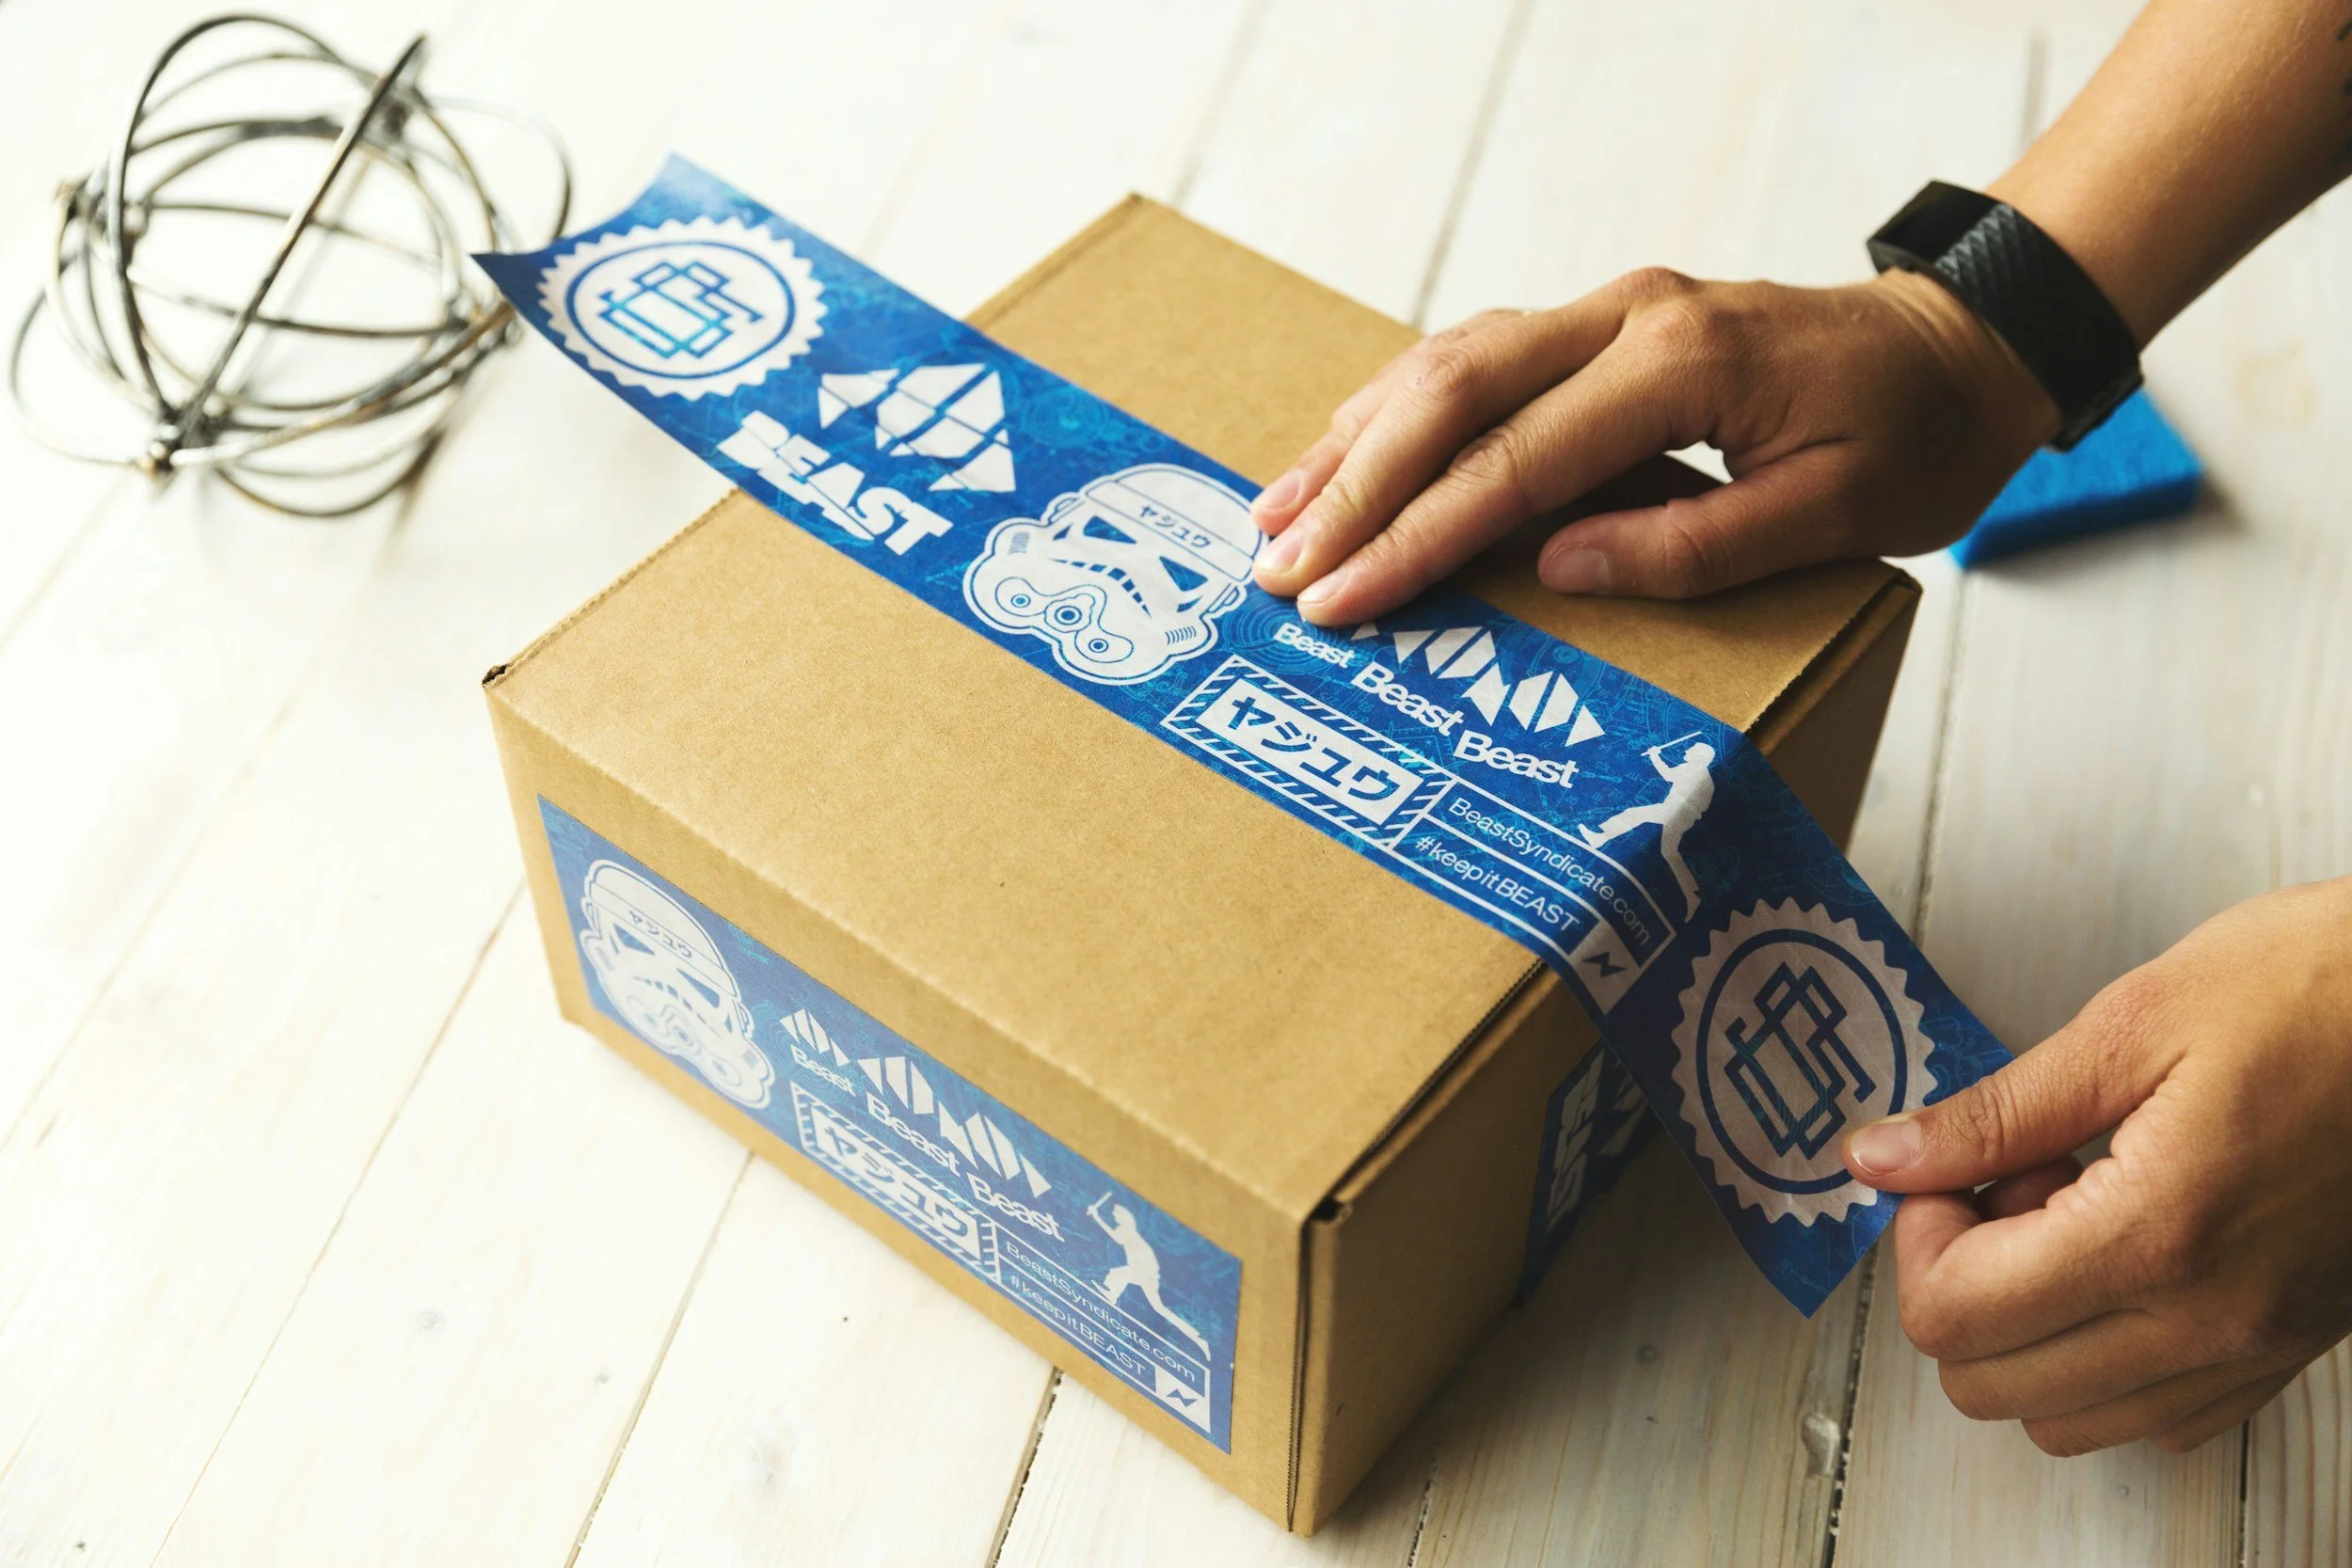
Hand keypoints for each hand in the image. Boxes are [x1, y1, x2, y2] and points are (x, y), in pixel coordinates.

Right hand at [1249, 267, 2058, 624]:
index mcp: (1682, 364)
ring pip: (1446, 361)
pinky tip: (1347, 451)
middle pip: (1451, 392)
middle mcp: (1629, 316)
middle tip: (1280, 568)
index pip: (1514, 461)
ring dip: (1356, 441)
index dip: (1418, 538)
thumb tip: (1557, 566)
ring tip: (1277, 515)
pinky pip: (1475, 356)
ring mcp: (1610, 308)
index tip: (1343, 601)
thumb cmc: (1915, 440)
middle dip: (1354, 488)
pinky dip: (1399, 409)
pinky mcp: (1603, 323)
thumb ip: (1693, 543)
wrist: (1964, 348)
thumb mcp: (1834, 513)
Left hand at [1841, 876, 2351, 1454]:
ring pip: (2066, 1417)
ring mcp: (2256, 1347)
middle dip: (1959, 1284)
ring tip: (2066, 1212)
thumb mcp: (2133, 1024)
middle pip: (1990, 1384)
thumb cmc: (2319, 991)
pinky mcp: (2288, 1348)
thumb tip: (1881, 1157)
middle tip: (2001, 1184)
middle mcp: (2210, 1319)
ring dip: (2027, 1327)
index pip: (1952, 1314)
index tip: (1946, 1168)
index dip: (1917, 1237)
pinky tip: (2121, 1250)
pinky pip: (2155, 1410)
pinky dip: (2103, 1354)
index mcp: (2158, 1233)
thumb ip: (1993, 1113)